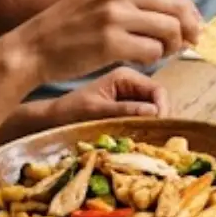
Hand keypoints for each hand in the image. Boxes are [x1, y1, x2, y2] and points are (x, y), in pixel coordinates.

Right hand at [8, 0, 197, 86]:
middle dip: (190, 28)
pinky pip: (152, 51)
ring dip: (172, 46)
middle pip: (177, 8)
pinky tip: (141, 59)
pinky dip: (154, 58)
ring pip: (169, 29)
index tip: (195, 26)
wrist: (32, 48)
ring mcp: (113, 15)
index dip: (190, 11)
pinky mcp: (110, 42)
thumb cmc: (68, 29)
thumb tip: (178, 14)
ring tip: (161, 53)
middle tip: (189, 44)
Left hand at [41, 66, 170, 125]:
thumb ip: (125, 110)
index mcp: (125, 77)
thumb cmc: (71, 112)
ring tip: (147, 139)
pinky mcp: (125, 108)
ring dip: (151, 124)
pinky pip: (142, 117)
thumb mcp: (98, 111)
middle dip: (159, 117)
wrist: (53, 119)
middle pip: (158, 100)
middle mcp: (131, 83)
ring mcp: (129, 96)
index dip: (162, 108)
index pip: (157, 90)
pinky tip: (138, 138)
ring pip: (152, 110)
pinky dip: (143, 127)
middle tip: (155, 137)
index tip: (159, 127)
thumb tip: (154, 112)